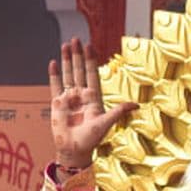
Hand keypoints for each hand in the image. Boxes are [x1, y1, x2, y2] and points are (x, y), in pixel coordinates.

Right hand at [47, 38, 136, 169]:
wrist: (74, 150)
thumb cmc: (91, 140)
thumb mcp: (106, 123)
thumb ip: (119, 111)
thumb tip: (136, 105)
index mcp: (94, 98)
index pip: (92, 74)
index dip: (91, 60)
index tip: (90, 46)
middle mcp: (81, 95)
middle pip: (79, 70)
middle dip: (78, 55)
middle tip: (76, 39)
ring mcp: (69, 98)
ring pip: (68, 74)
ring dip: (67, 60)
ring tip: (66, 45)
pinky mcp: (57, 104)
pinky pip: (55, 85)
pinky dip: (54, 74)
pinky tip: (54, 63)